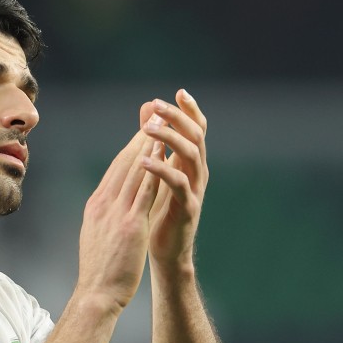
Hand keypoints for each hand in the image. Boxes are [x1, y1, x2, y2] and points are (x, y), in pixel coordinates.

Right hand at [75, 129, 161, 310]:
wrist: (95, 294)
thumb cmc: (99, 271)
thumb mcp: (97, 235)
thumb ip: (105, 215)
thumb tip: (109, 204)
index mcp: (96, 205)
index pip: (115, 169)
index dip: (130, 147)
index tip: (142, 129)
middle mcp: (104, 204)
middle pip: (124, 163)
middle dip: (140, 136)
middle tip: (153, 114)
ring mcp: (116, 213)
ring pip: (135, 172)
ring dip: (149, 145)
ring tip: (162, 125)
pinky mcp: (130, 225)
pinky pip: (145, 192)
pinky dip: (154, 171)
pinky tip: (164, 156)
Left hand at [140, 90, 208, 272]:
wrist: (166, 251)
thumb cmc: (160, 209)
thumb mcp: (157, 169)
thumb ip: (154, 139)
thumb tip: (146, 106)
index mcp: (191, 162)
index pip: (197, 129)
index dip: (191, 110)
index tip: (179, 91)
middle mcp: (198, 172)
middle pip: (195, 136)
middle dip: (177, 118)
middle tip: (157, 105)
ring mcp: (196, 190)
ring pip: (191, 156)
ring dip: (169, 139)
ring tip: (146, 129)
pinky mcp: (188, 208)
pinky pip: (178, 185)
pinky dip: (162, 171)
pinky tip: (145, 162)